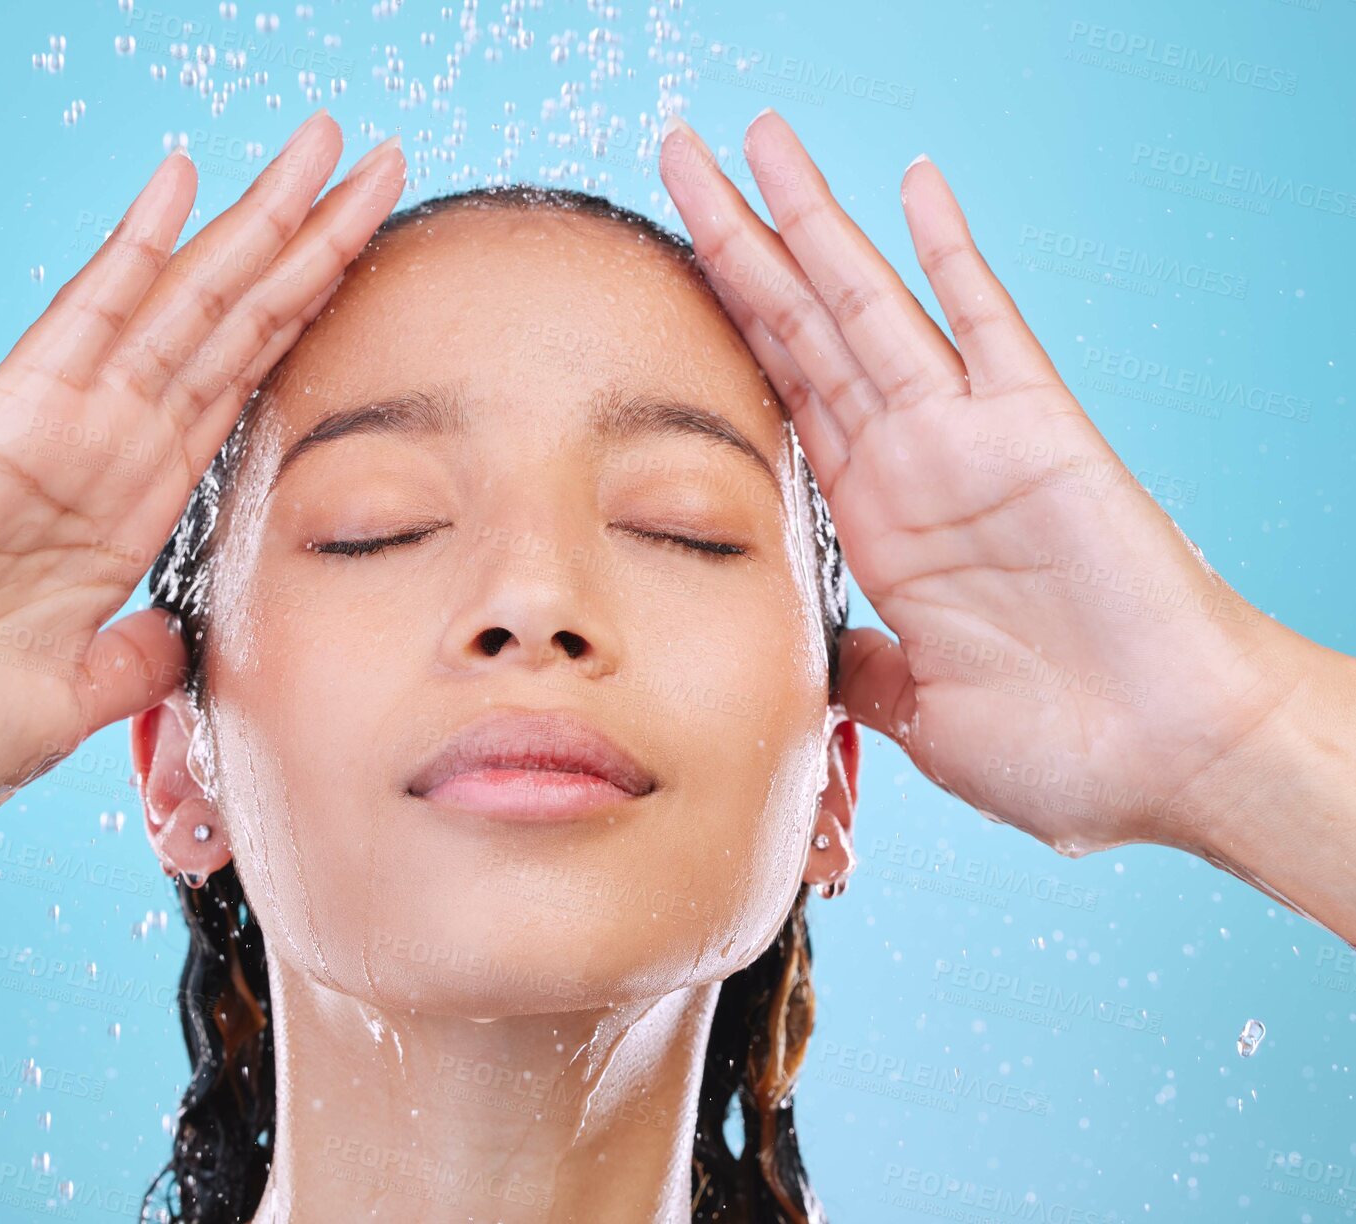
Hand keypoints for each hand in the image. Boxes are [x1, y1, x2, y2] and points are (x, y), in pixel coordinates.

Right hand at [0, 111, 405, 831]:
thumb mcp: (69, 702)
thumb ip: (133, 662)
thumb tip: (180, 643)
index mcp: (137, 509)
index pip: (246, 387)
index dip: (312, 318)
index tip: (371, 257)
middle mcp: (115, 449)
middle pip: (237, 323)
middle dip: (313, 242)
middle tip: (382, 161)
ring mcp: (70, 423)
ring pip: (188, 302)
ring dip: (260, 223)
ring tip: (324, 143)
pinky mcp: (15, 417)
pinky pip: (88, 316)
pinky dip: (137, 248)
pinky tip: (184, 179)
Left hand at [658, 110, 1302, 857]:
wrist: (1172, 765)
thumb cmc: (1061, 749)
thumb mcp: (917, 711)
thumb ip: (858, 666)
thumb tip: (807, 656)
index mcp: (872, 522)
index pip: (777, 394)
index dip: (720, 323)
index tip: (664, 258)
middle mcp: (909, 464)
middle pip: (800, 325)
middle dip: (737, 239)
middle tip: (679, 153)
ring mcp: (969, 439)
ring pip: (867, 305)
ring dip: (811, 220)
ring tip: (757, 138)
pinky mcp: (1040, 432)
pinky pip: (988, 323)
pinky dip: (951, 252)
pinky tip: (913, 182)